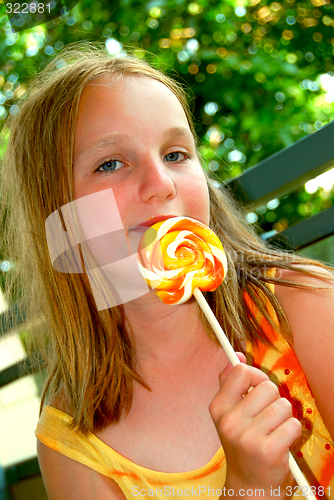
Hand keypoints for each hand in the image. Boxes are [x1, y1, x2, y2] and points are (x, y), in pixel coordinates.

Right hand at [209, 354, 301, 496]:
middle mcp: (230, 421)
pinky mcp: (269, 451)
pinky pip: (294, 424)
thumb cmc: (242, 444)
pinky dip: (292, 432)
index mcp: (218, 408)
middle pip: (267, 387)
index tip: (258, 388)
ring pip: (283, 405)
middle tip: (267, 417)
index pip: (241, 372)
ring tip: (274, 430)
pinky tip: (281, 443)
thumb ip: (230, 383)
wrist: (249, 485)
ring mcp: (248, 437)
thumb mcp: (228, 414)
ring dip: (284, 417)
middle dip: (274, 399)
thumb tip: (237, 355)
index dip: (256, 376)